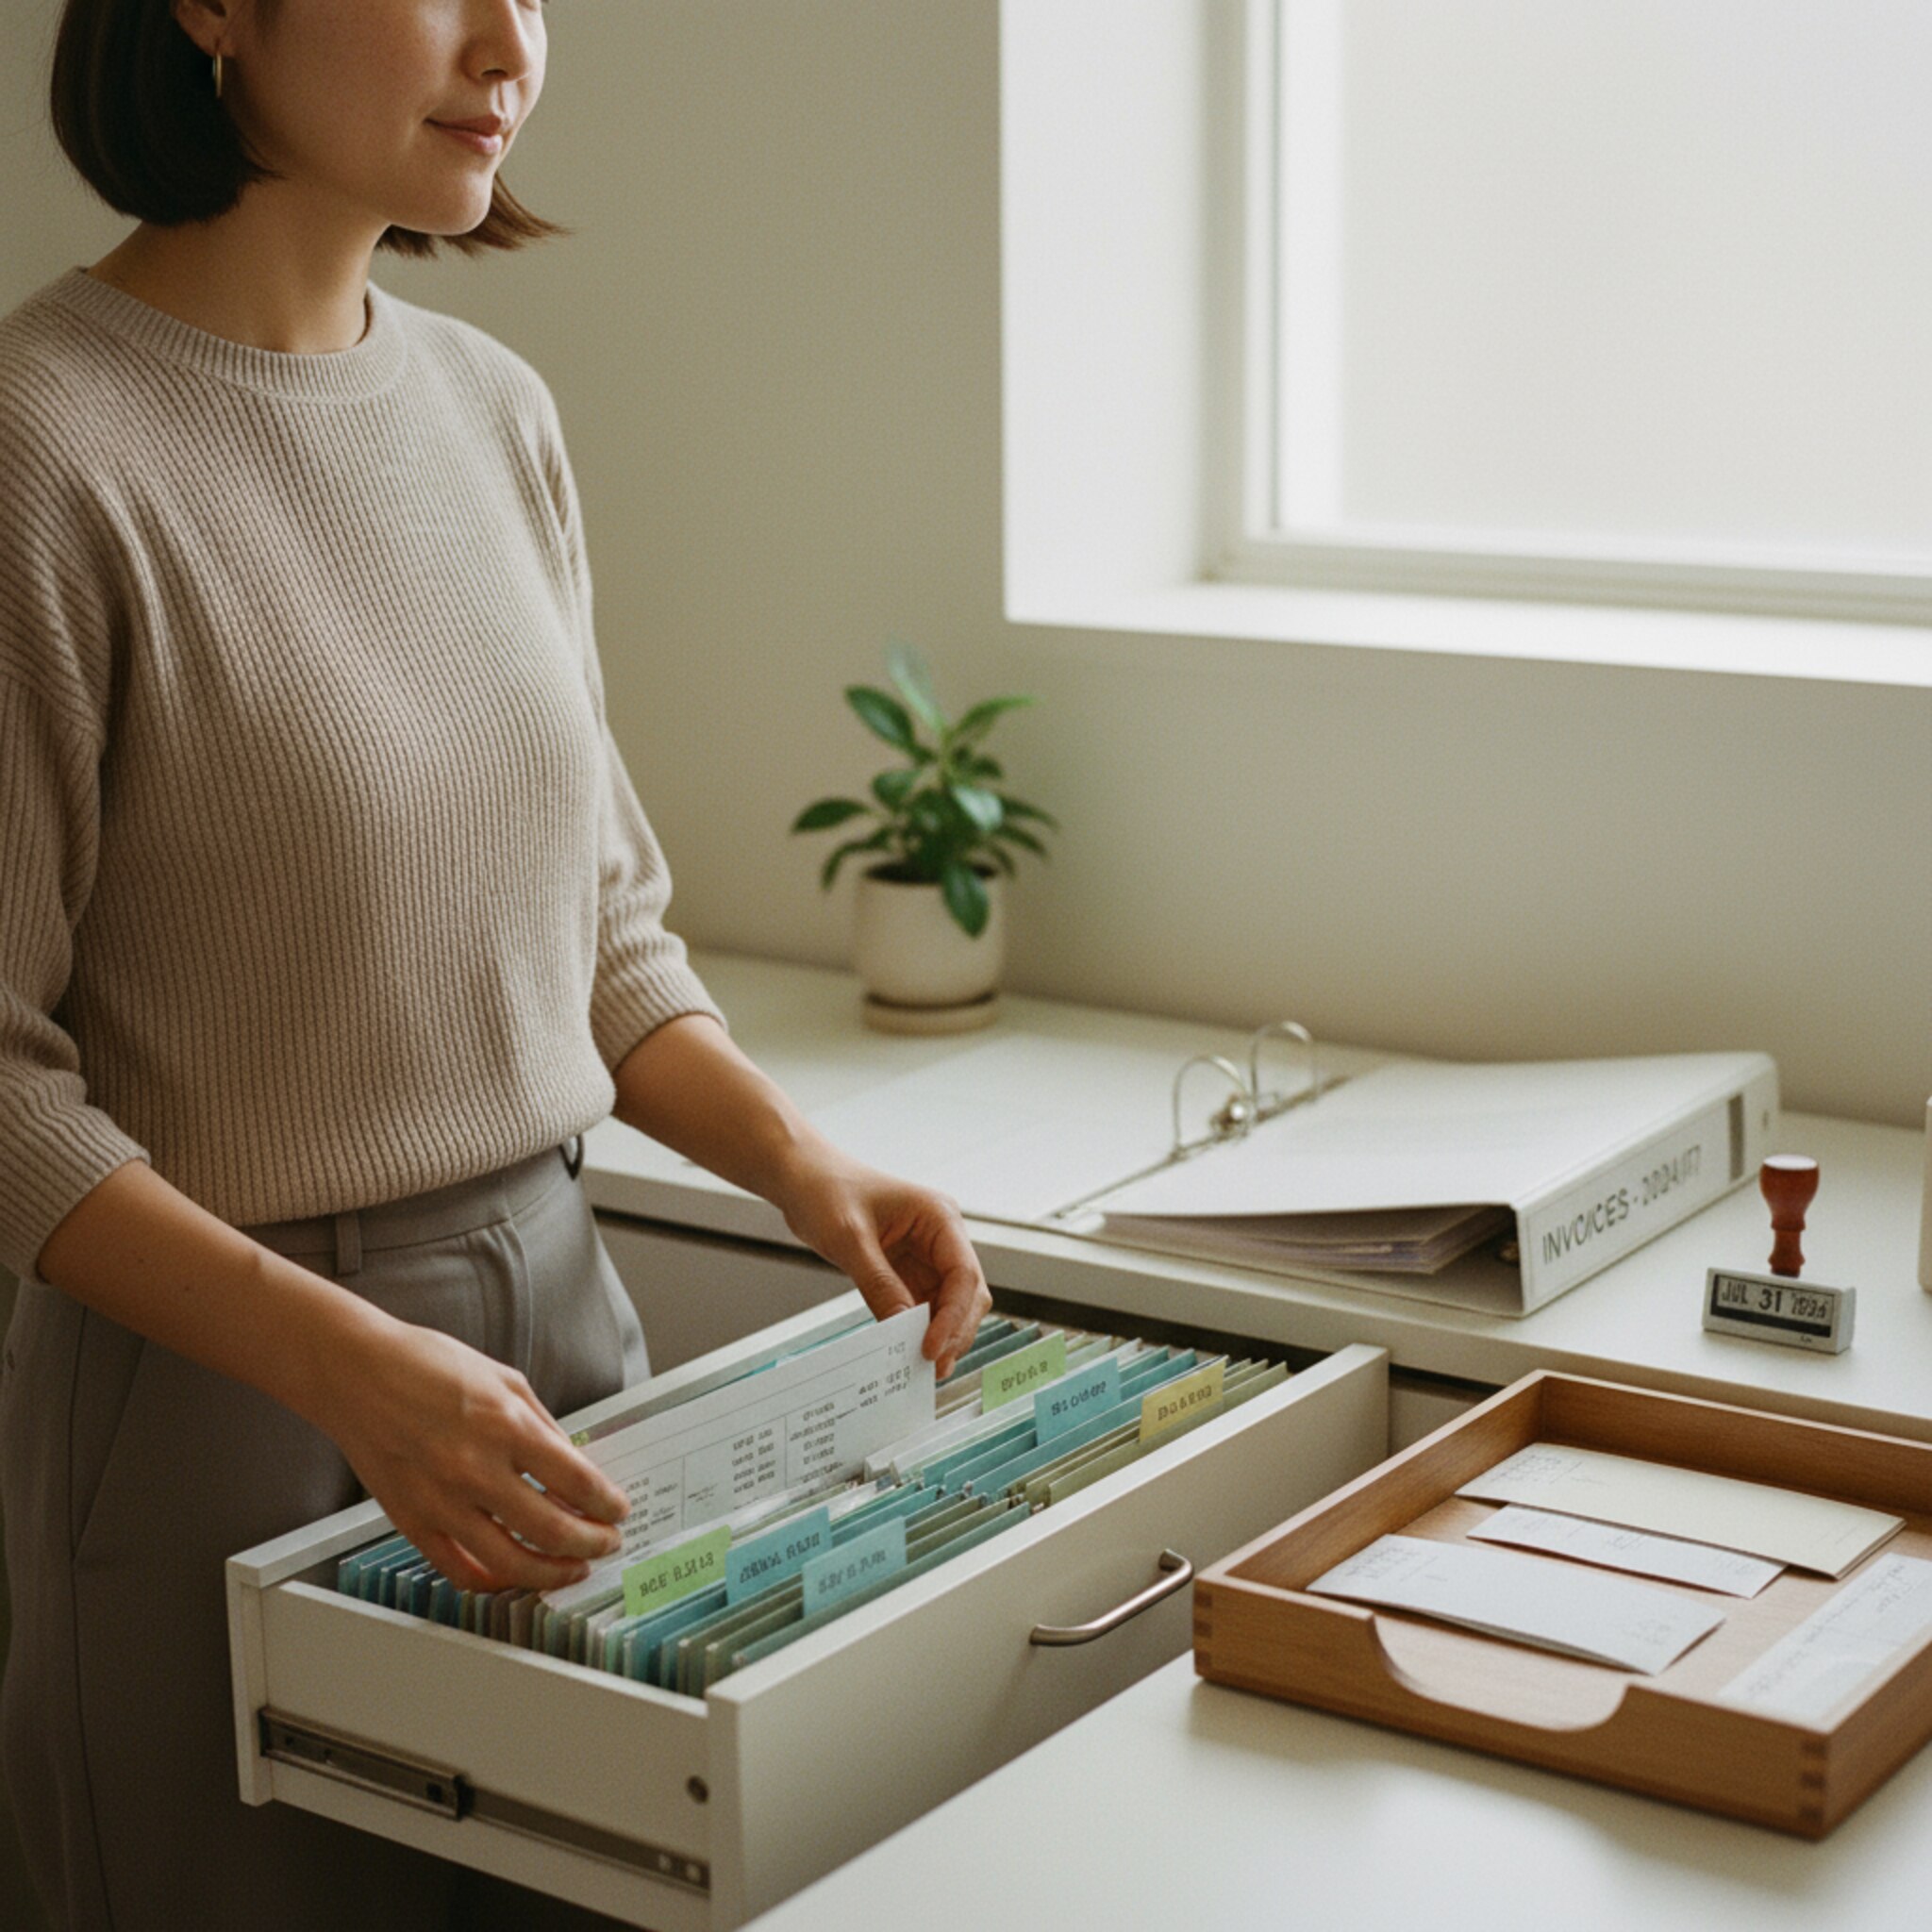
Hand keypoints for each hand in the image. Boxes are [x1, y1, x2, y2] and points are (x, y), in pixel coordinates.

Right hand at [310, 1309, 631, 1592]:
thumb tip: (576, 1468)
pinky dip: (496, 1580)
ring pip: (510, 1563)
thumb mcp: (505, 1380)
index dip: (607, 1503)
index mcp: (505, 1425)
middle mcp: (475, 1469)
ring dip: (553, 1572)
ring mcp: (441, 1502)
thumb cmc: (428, 1365)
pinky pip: (461, 1570)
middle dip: (591, 1543)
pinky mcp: (412, 1523)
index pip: (576, 1481)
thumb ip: (543, 1427)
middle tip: (607, 1544)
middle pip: (552, 1529)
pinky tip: (517, 1572)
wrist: (356, 1373)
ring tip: (573, 1568)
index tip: (619, 1511)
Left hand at [771, 1149, 993, 1377]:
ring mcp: (928, 1255)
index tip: (932, 1347)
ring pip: (952, 1305)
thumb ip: (879, 1284)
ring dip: (941, 1334)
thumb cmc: (826, 1191)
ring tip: (922, 1367)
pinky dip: (920, 1330)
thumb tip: (903, 1328)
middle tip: (933, 1367)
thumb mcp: (849, 1239)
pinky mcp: (909, 1271)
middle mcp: (941, 1237)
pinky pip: (925, 1307)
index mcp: (939, 1217)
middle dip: (955, 1331)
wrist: (803, 1180)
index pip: (963, 1274)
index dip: (954, 1315)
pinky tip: (907, 1351)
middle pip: (967, 1294)